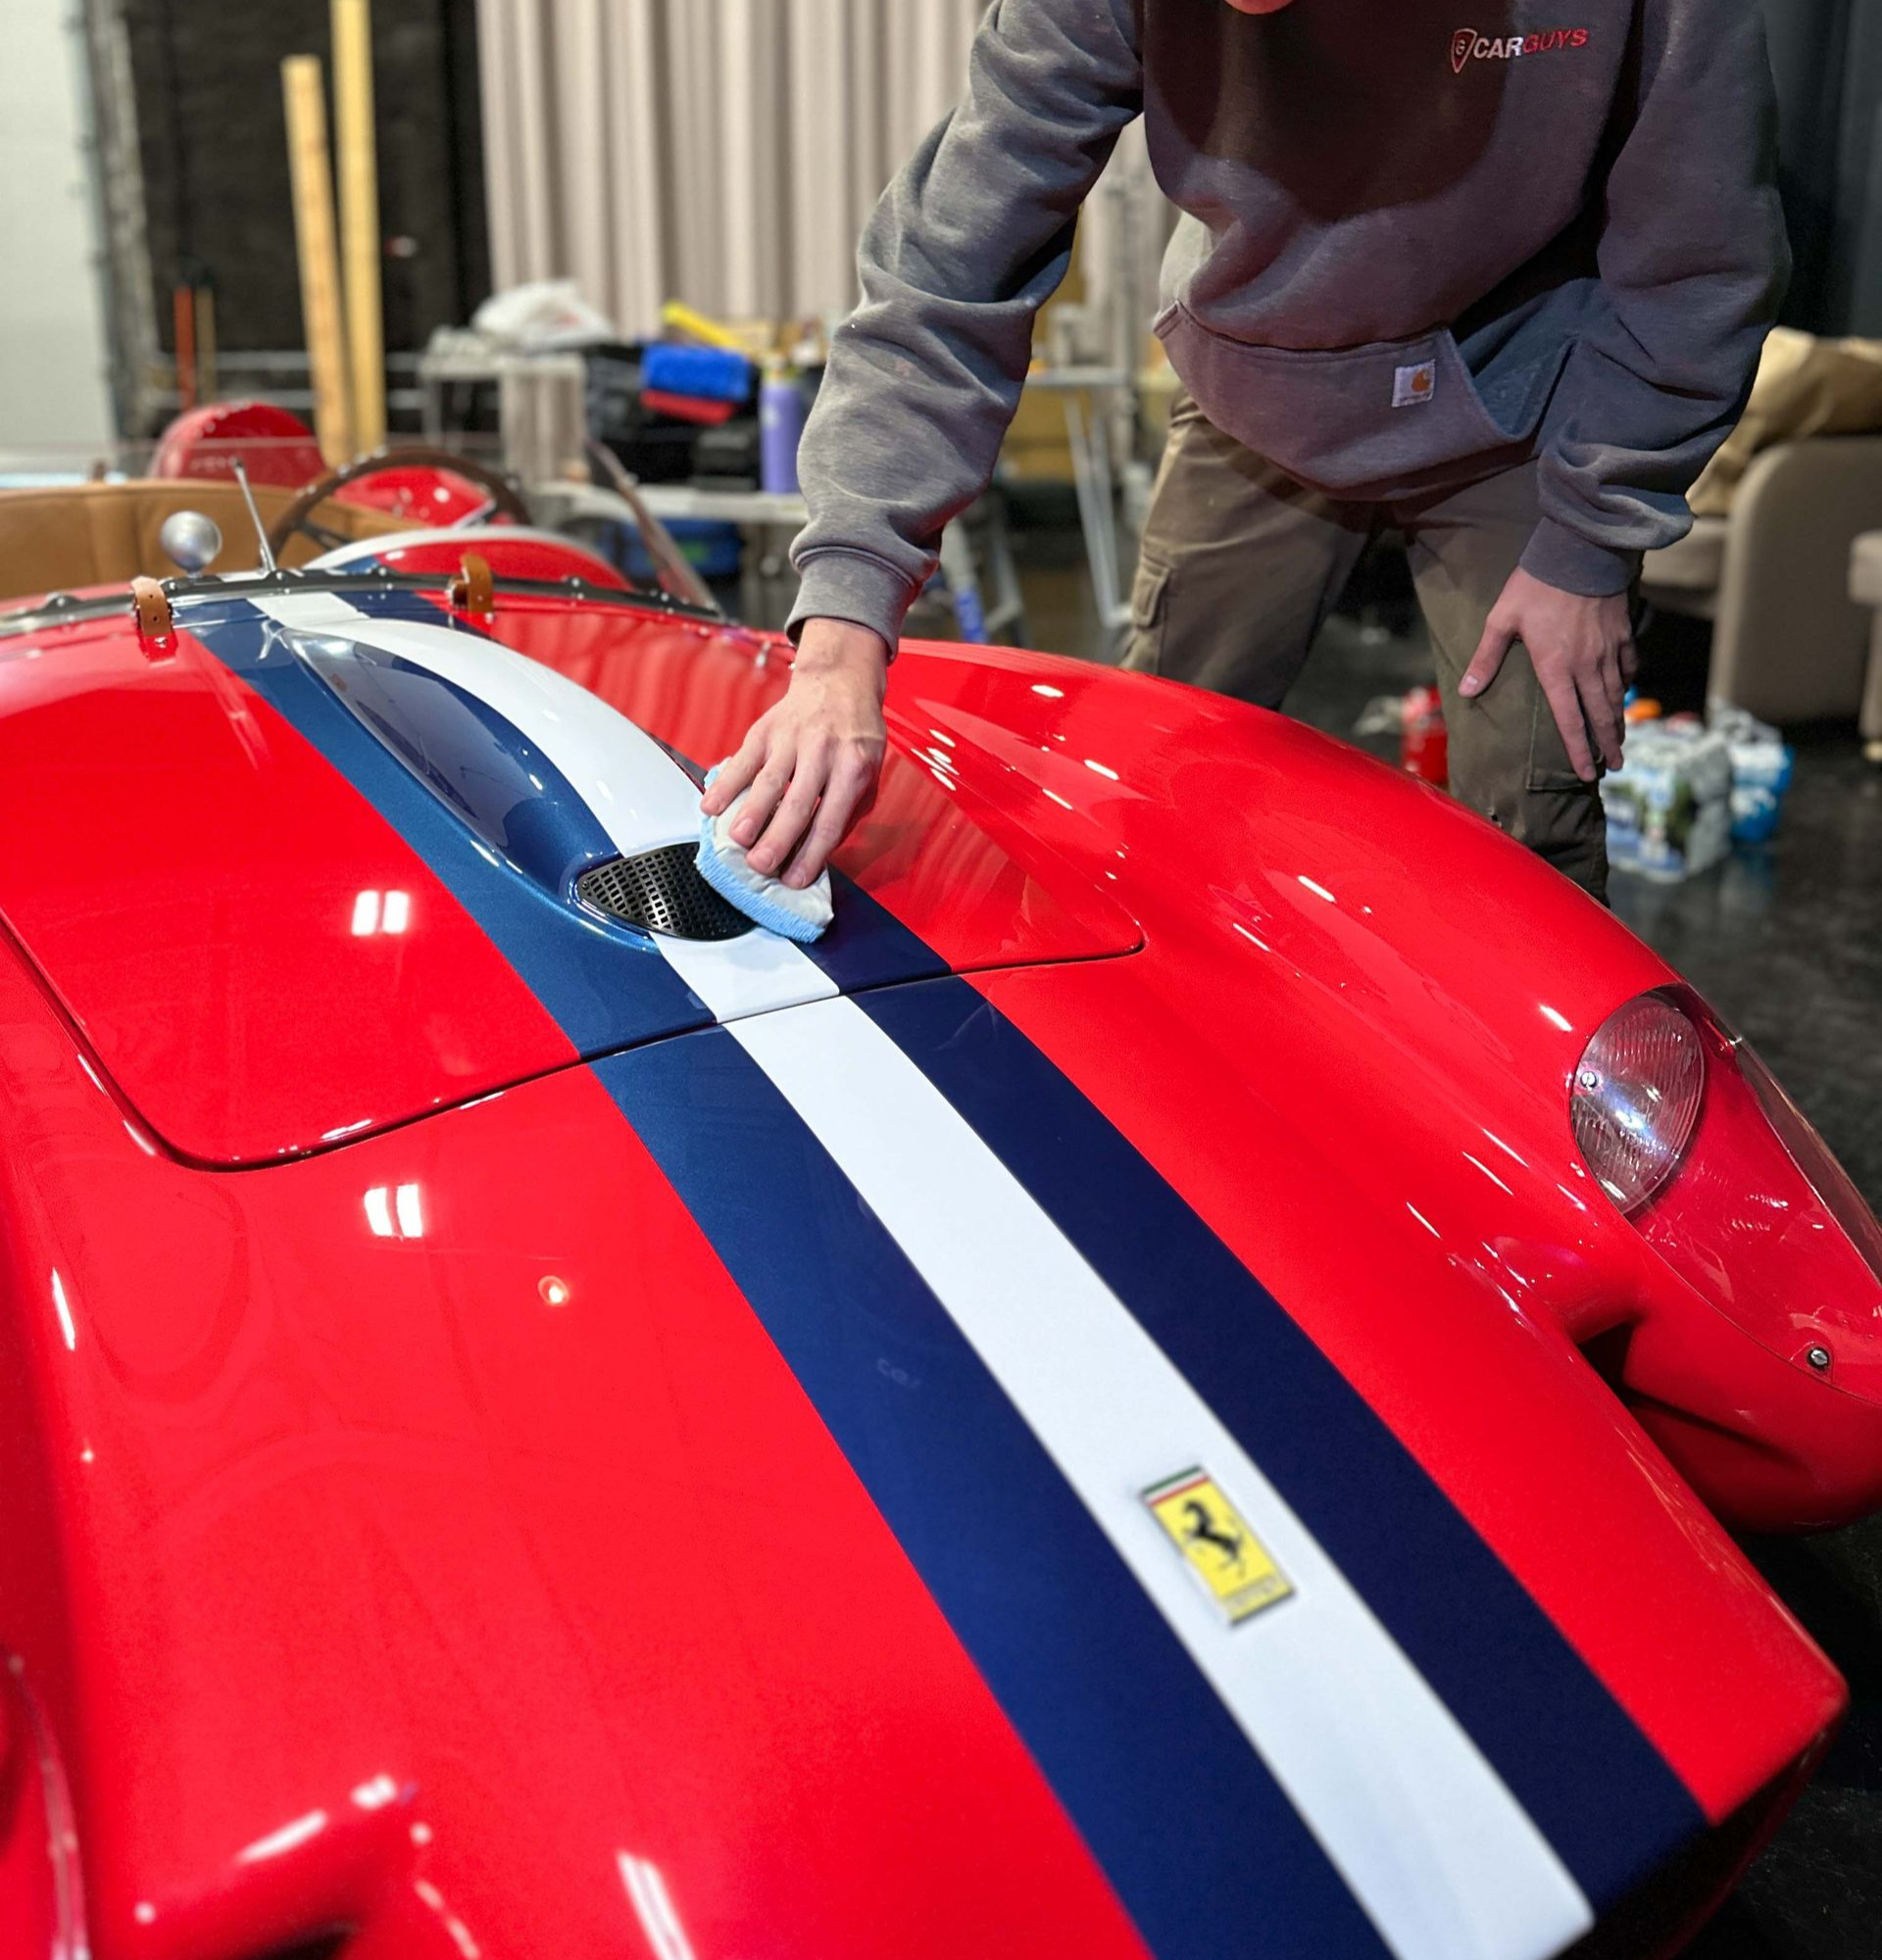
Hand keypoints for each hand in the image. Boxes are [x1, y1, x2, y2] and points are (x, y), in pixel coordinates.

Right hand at [701, 618, 888, 886]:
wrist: (839, 681)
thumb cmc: (855, 734)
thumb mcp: (871, 771)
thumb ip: (850, 810)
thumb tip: (818, 851)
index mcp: (853, 767)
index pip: (830, 820)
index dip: (811, 854)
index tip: (795, 879)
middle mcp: (822, 752)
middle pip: (798, 803)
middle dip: (778, 838)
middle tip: (761, 866)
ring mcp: (791, 739)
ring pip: (768, 781)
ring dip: (750, 812)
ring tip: (737, 840)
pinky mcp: (765, 730)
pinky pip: (743, 759)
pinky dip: (725, 783)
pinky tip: (712, 806)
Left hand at [1459, 569, 1637, 779]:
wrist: (1580, 550)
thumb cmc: (1536, 584)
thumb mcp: (1501, 619)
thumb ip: (1486, 658)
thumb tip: (1467, 691)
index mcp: (1556, 668)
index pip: (1568, 719)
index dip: (1577, 749)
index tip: (1586, 773)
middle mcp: (1586, 666)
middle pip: (1599, 714)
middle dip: (1607, 744)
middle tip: (1615, 767)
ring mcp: (1608, 650)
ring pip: (1615, 694)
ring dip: (1618, 721)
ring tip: (1621, 742)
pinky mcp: (1622, 632)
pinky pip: (1628, 665)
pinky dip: (1626, 682)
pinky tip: (1624, 692)